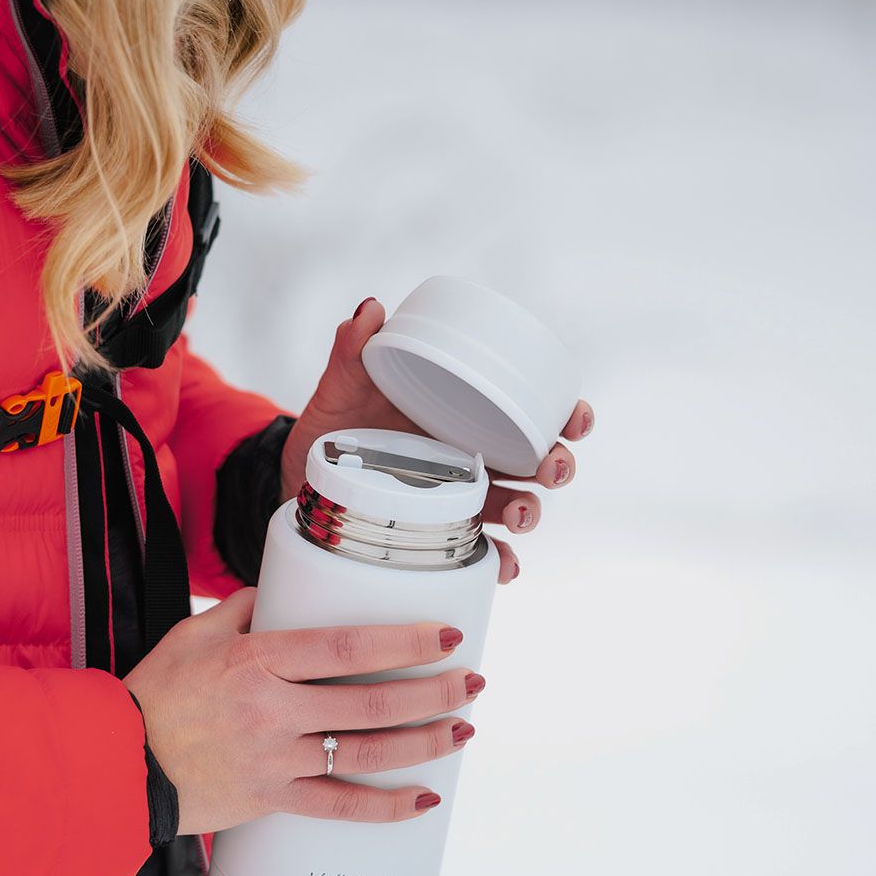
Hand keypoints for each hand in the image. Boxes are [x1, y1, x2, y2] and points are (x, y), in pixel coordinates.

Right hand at [123, 588, 483, 834]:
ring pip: (365, 754)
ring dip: (424, 743)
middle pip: (371, 702)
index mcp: (258, 659)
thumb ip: (246, 607)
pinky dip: (385, 807)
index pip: (347, 647)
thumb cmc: (155, 691)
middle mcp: (273, 710)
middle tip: (475, 683)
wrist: (115, 765)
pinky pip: (338, 808)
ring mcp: (275, 760)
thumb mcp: (194, 632)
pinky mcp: (271, 801)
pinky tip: (424, 799)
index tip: (447, 636)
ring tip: (464, 731)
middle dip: (434, 692)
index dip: (404, 642)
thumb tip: (286, 590)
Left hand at [281, 297, 594, 583]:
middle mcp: (472, 457)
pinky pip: (478, 552)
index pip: (530, 411)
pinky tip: (499, 566)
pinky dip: (497, 562)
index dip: (566, 415)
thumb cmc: (332, 423)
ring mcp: (457, 498)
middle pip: (536, 463)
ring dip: (530, 513)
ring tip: (520, 516)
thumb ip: (353, 351)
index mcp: (464, 414)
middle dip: (557, 466)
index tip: (576, 419)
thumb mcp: (341, 387)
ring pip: (515, 507)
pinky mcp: (439, 534)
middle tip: (551, 467)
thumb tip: (372, 308)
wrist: (299, 474)